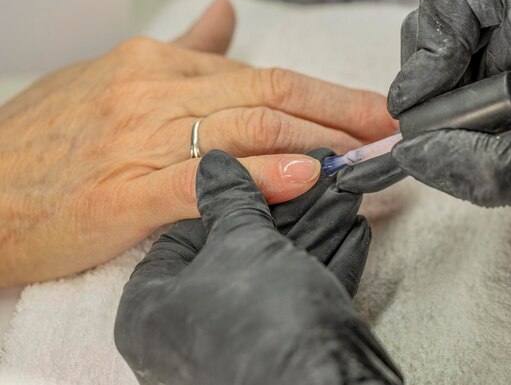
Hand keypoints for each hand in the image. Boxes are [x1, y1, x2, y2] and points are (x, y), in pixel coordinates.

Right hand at [0, 0, 396, 285]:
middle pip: (269, 97)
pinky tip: (300, 178)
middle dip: (340, 114)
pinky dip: (255, 177)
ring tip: (367, 155)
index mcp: (157, 65)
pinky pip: (200, 179)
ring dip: (316, 142)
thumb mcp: (115, 78)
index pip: (263, 76)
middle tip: (391, 130)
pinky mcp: (121, 192)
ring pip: (245, 131)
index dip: (327, 96)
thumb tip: (225, 17)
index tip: (372, 113)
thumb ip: (182, 51)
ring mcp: (138, 140)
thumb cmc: (50, 140)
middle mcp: (154, 93)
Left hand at [114, 151, 402, 384]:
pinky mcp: (283, 351)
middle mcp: (189, 332)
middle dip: (282, 211)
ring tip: (340, 193)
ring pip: (276, 273)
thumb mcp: (240, 242)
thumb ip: (228, 199)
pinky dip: (328, 263)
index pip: (179, 237)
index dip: (219, 201)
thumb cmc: (261, 318)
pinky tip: (353, 231)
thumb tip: (213, 164)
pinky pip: (301, 297)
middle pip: (236, 253)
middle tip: (308, 177)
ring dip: (314, 230)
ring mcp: (238, 344)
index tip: (253, 175)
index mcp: (151, 311)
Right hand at [387, 0, 510, 234]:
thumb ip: (469, 165)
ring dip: (433, 101)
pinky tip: (469, 136)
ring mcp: (502, 42)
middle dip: (426, 79)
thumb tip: (406, 153)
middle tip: (441, 125)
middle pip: (431, 22)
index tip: (432, 100)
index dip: (431, 46)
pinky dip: (440, 114)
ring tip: (466, 135)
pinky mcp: (492, 70)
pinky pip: (441, 83)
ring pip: (429, 56)